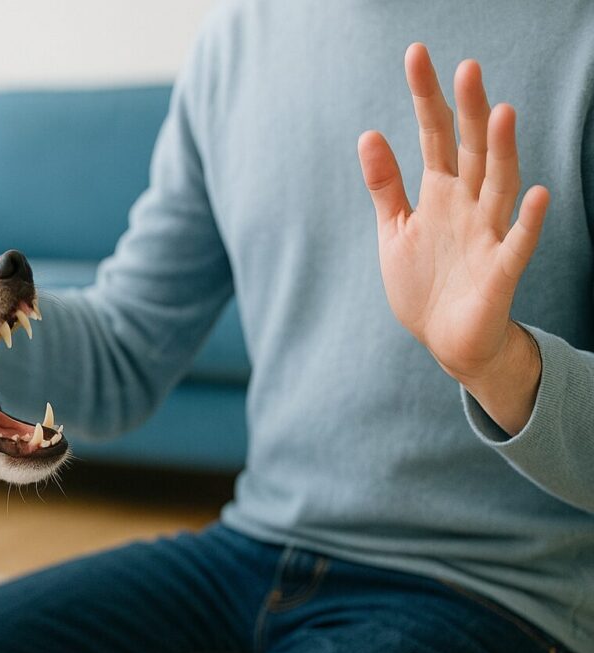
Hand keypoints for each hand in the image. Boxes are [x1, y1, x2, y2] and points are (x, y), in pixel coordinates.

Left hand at [358, 43, 547, 433]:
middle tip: (467, 67)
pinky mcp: (501, 271)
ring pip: (499, 185)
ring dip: (501, 152)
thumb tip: (368, 133)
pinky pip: (518, 243)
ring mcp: (487, 235)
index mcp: (440, 193)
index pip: (434, 135)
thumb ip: (385, 185)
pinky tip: (539, 195)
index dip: (425, 97)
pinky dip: (529, 221)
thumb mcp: (394, 230)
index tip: (416, 54)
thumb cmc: (422, 282)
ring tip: (501, 113)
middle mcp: (468, 205)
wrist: (446, 341)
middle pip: (469, 150)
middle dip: (468, 111)